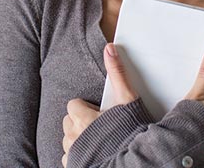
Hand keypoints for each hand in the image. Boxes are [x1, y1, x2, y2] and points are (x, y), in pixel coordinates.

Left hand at [61, 43, 137, 166]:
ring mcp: (72, 153)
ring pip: (68, 141)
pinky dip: (79, 157)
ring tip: (98, 142)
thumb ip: (117, 74)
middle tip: (100, 127)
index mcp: (82, 118)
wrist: (135, 163)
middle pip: (69, 123)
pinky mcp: (75, 166)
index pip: (73, 106)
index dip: (86, 108)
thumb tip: (109, 48)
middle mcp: (73, 136)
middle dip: (80, 124)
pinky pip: (69, 160)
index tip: (99, 113)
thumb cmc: (130, 133)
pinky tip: (94, 156)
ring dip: (79, 140)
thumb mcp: (127, 100)